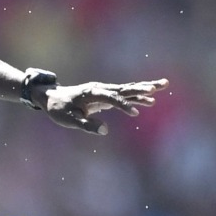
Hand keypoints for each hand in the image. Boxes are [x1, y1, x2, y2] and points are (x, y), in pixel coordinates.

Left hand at [42, 78, 168, 134]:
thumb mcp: (68, 119)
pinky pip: (124, 95)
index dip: (123, 105)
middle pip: (125, 88)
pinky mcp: (105, 96)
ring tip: (163, 85)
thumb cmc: (58, 108)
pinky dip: (137, 97)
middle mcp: (100, 89)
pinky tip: (150, 100)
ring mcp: (103, 91)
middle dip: (143, 87)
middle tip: (161, 85)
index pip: (111, 98)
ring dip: (145, 88)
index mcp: (91, 93)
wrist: (52, 98)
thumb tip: (105, 130)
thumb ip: (86, 125)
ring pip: (127, 89)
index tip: (134, 114)